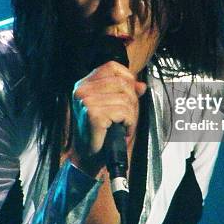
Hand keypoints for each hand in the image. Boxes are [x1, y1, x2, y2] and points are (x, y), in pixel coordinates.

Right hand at [68, 61, 146, 176]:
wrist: (87, 157)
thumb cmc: (99, 133)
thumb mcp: (113, 107)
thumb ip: (126, 93)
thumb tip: (141, 85)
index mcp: (84, 84)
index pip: (111, 67)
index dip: (127, 77)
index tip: (130, 92)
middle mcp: (82, 90)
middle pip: (123, 83)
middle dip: (132, 100)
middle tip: (126, 116)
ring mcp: (86, 102)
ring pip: (126, 99)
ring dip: (131, 115)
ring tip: (122, 125)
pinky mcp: (94, 115)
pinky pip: (125, 112)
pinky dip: (129, 124)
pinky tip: (122, 130)